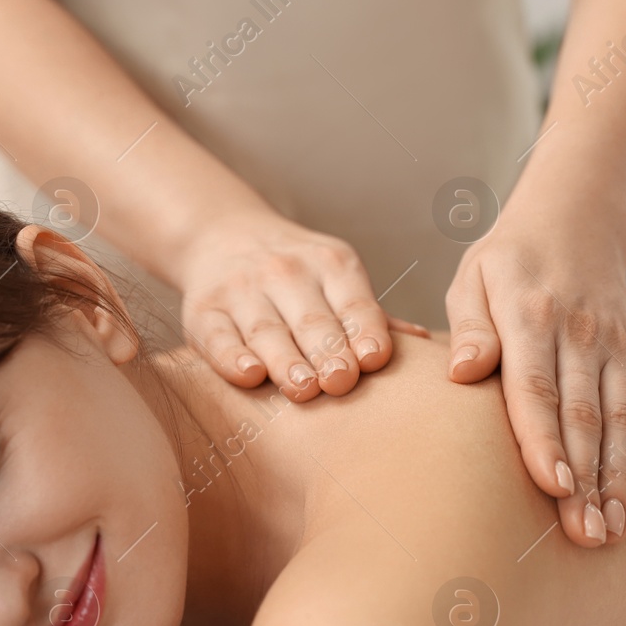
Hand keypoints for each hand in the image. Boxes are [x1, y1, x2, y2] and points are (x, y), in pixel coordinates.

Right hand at [178, 211, 430, 402]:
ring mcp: (241, 289)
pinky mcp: (202, 310)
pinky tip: (248, 374)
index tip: (374, 359)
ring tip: (303, 388)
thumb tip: (423, 341)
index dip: (364, 330)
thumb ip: (371, 316)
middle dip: (328, 351)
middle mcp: (285, 271)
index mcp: (331, 263)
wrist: (222, 237)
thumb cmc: (297, 276)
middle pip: (311, 320)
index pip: (353, 302)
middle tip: (341, 382)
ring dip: (285, 360)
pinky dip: (231, 356)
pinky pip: (218, 337)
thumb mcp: (337, 279)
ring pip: (266, 330)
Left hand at [445, 229, 625, 547]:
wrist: (575, 222)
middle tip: (583, 536)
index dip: (545, 441)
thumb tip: (462, 372)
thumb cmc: (506, 264)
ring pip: (621, 421)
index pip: (537, 389)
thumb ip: (469, 328)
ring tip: (611, 532)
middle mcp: (581, 334)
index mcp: (530, 317)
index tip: (552, 488)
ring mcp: (617, 346)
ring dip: (618, 480)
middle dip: (586, 481)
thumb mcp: (473, 280)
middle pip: (583, 417)